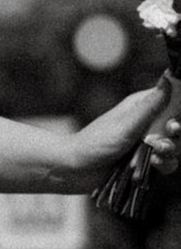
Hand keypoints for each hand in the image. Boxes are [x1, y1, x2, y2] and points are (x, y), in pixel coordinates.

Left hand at [59, 76, 178, 180]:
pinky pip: (167, 161)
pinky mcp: (147, 159)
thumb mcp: (127, 123)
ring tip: (156, 154)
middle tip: (167, 135)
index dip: (179, 109)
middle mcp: (148, 121)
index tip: (174, 121)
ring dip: (170, 150)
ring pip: (175, 144)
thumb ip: (150, 105)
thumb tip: (168, 78)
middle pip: (177, 124)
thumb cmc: (96, 142)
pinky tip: (154, 165)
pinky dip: (165, 164)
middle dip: (176, 133)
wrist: (77, 170)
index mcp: (143, 105)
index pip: (173, 98)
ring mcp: (148, 141)